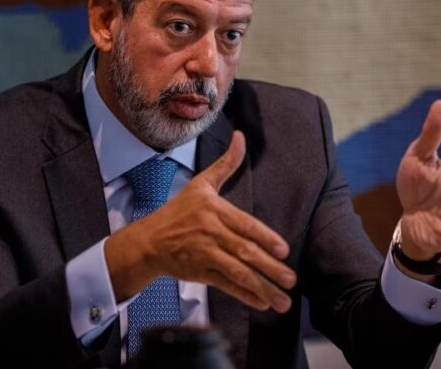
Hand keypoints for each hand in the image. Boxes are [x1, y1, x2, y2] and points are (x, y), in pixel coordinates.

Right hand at [105, 131, 295, 311]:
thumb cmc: (178, 211)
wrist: (149, 240)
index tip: (283, 250)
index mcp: (214, 210)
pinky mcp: (200, 273)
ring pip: (238, 272)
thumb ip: (226, 164)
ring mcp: (205, 255)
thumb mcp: (201, 184)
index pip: (244, 225)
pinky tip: (262, 303)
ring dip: (262, 287)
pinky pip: (226, 285)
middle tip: (291, 279)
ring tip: (283, 300)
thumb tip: (241, 137)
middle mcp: (210, 233)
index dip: (265, 238)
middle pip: (245, 251)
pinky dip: (244, 295)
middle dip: (270, 268)